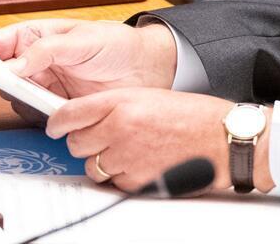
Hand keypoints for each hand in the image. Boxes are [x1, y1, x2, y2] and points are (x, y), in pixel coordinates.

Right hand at [0, 19, 177, 101]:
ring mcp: (46, 84)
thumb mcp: (82, 39)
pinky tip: (55, 109)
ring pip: (16, 97)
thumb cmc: (118, 44)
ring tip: (43, 95)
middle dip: (0, 80)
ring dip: (22, 99)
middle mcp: (37, 62)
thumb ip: (46, 51)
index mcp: (37, 36)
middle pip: (0, 74)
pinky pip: (36, 114)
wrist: (147, 68)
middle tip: (13, 84)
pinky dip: (39, 115)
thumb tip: (11, 66)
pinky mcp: (58, 106)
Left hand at [47, 89, 274, 193]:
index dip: (58, 122)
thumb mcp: (152, 97)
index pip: (71, 113)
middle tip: (103, 140)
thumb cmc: (196, 116)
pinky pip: (113, 182)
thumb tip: (91, 119)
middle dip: (86, 143)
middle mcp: (120, 128)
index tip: (56, 126)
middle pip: (76, 143)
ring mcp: (126, 157)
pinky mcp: (135, 181)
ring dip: (103, 162)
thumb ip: (119, 106)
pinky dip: (123, 177)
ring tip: (129, 153)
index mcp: (123, 101)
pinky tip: (143, 164)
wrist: (224, 139)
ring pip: (92, 166)